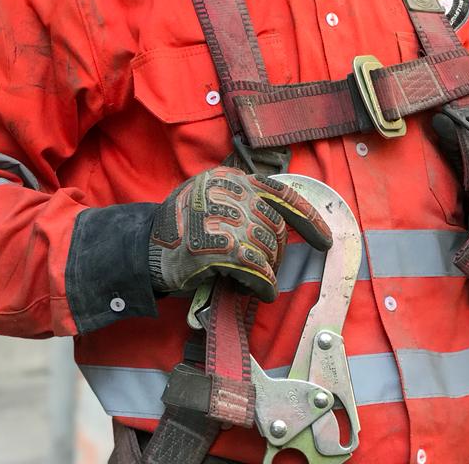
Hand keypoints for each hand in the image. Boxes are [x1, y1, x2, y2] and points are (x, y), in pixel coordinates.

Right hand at [148, 166, 331, 301]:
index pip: (281, 193)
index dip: (308, 218)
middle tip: (265, 270)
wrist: (143, 250)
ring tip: (257, 281)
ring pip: (266, 247)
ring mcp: (218, 216)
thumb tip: (285, 228)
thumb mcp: (213, 201)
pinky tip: (262, 291)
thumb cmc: (183, 230)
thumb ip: (245, 205)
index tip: (326, 239)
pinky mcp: (212, 246)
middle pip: (274, 224)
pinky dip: (263, 283)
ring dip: (268, 270)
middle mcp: (226, 191)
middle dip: (277, 252)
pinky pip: (255, 267)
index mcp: (230, 178)